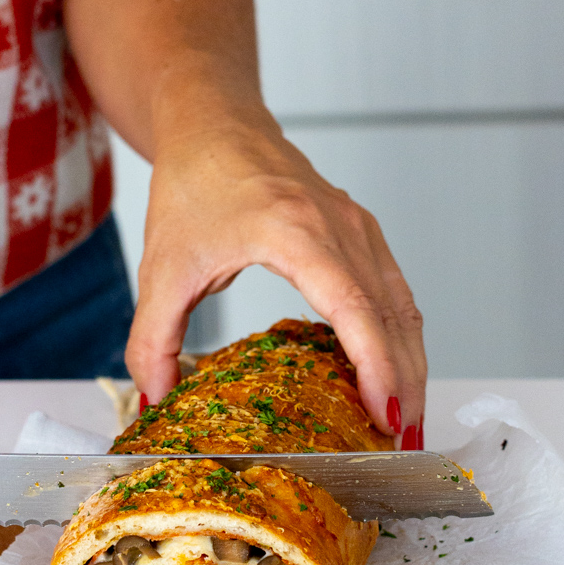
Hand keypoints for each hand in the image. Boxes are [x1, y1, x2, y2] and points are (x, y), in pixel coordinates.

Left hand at [124, 112, 426, 441]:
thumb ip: (152, 339)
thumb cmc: (193, 182)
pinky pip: (394, 294)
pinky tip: (394, 377)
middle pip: (391, 316)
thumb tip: (154, 400)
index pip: (353, 308)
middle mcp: (339, 226)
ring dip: (411, 366)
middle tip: (402, 443)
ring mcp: (358, 228)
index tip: (384, 413)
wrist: (215, 121)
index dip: (374, 364)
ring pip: (403, 307)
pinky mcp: (362, 234)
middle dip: (404, 384)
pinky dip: (400, 339)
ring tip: (406, 422)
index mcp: (295, 231)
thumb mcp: (162, 268)